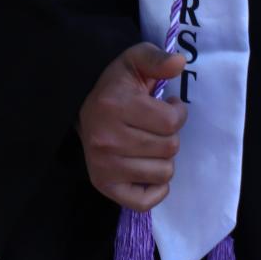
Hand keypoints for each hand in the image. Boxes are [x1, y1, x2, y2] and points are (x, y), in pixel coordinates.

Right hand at [77, 42, 188, 210]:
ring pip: (163, 172)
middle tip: (156, 126)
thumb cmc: (116, 85)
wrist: (81, 106)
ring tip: (150, 144)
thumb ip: (158, 58)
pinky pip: (145, 201)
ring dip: (164, 158)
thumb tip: (179, 62)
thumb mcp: (135, 60)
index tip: (169, 106)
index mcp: (115, 105)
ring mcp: (104, 166)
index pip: (171, 121)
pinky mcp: (104, 185)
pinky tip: (148, 169)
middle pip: (169, 148)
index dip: (178, 112)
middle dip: (170, 135)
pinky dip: (155, 188)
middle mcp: (107, 139)